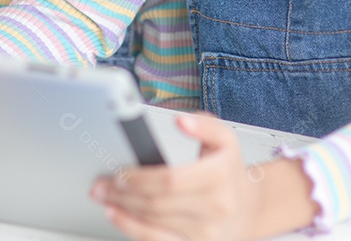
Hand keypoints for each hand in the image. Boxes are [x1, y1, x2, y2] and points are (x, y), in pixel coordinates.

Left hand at [87, 114, 262, 240]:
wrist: (249, 209)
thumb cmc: (229, 172)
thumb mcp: (225, 139)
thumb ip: (204, 125)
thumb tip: (181, 120)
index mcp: (219, 176)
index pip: (171, 180)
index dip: (140, 178)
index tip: (120, 173)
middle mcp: (215, 208)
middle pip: (157, 203)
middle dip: (122, 194)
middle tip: (101, 185)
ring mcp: (205, 233)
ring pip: (153, 224)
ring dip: (122, 211)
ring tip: (104, 198)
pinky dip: (133, 230)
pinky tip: (118, 217)